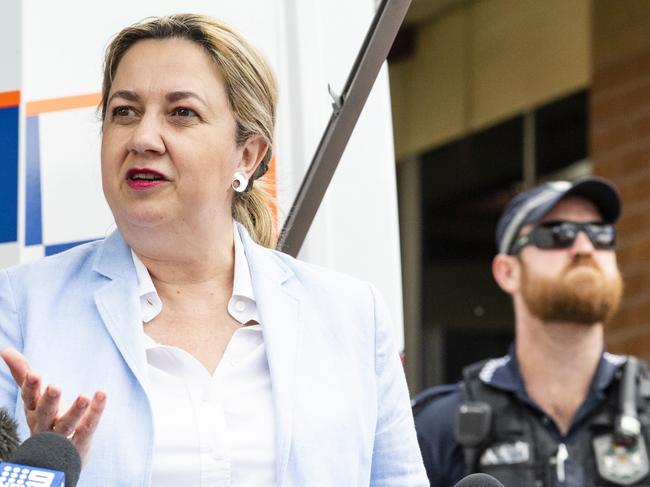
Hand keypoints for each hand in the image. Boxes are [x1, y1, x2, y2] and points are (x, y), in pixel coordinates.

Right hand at [0, 347, 105, 464]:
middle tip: (55, 387)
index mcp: (33, 411)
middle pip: (45, 413)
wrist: (56, 459)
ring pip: (66, 425)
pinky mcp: (80, 443)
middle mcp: (44, 424)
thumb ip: (22, 373)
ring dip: (74, 411)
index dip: (31, 388)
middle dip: (48, 401)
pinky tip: (101, 395)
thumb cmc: (45, 418)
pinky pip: (87, 427)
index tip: (34, 374)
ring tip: (83, 397)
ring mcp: (62, 436)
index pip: (29, 399)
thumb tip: (6, 350)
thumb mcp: (33, 397)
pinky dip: (95, 412)